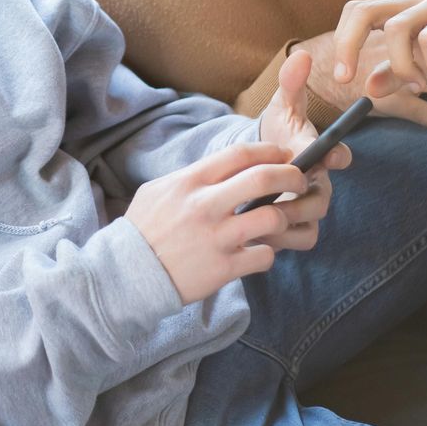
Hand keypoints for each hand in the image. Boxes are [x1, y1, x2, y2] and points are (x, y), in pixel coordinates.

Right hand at [126, 142, 305, 304]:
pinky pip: (264, 255)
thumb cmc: (142, 230)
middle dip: (292, 175)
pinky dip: (268, 253)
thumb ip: (191, 177)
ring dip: (285, 216)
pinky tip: (258, 251)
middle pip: (264, 178)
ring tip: (282, 219)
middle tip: (300, 180)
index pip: (240, 154)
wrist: (126, 274)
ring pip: (272, 218)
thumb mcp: (158, 190)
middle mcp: (206, 206)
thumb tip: (220, 168)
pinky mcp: (224, 268)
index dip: (269, 151)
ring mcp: (217, 238)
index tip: (282, 155)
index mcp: (190, 181)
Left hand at [258, 49, 350, 249]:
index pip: (339, 156)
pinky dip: (281, 240)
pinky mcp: (298, 229)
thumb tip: (301, 54)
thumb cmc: (276, 132)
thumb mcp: (281, 106)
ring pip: (311, 224)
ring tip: (256, 218)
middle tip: (274, 199)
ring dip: (285, 223)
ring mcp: (310, 208)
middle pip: (322, 199)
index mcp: (319, 153)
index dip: (336, 156)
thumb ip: (291, 83)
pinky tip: (254, 232)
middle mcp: (320, 183)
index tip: (328, 155)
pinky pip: (301, 241)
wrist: (259, 162)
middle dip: (300, 201)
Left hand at [331, 0, 426, 99]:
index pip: (356, 13)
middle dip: (348, 45)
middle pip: (363, 11)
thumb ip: (394, 75)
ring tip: (418, 84)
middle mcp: (410, 1)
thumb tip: (368, 89)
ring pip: (396, 29)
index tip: (342, 76)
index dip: (342, 41)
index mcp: (396, 9)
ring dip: (402, 66)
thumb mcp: (420, 70)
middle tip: (349, 78)